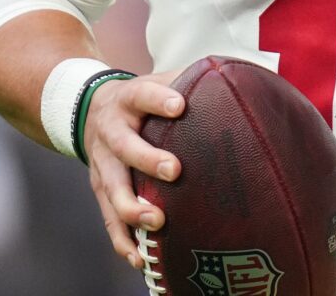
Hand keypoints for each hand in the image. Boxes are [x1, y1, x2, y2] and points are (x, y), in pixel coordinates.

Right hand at [82, 71, 184, 269]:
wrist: (87, 108)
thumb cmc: (142, 97)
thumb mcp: (159, 79)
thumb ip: (194, 79)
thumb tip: (247, 78)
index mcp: (130, 99)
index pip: (143, 94)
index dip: (159, 99)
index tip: (179, 105)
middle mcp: (111, 132)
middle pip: (125, 146)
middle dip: (147, 159)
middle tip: (174, 170)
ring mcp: (102, 163)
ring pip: (112, 188)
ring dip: (133, 207)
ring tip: (156, 221)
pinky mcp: (100, 190)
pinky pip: (108, 219)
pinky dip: (122, 240)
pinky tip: (139, 258)